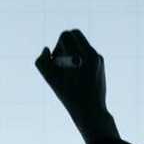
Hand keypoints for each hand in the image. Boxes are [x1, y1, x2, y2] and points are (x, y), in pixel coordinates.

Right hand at [35, 29, 117, 143]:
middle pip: (75, 33)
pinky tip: (78, 74)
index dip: (57, 47)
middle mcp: (91, 53)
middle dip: (66, 42)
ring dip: (72, 49)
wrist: (91, 110)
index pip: (65, 36)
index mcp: (78, 56)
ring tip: (69, 68)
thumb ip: (41, 63)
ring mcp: (98, 57)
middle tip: (62, 60)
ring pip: (82, 41)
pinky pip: (88, 51)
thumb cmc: (68, 97)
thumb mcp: (50, 80)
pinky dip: (80, 56)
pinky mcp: (101, 62)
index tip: (57, 61)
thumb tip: (46, 49)